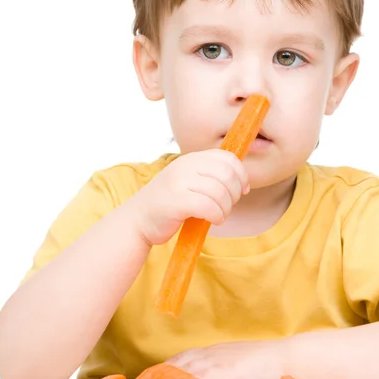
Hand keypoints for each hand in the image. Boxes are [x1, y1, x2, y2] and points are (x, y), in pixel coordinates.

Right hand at [131, 149, 249, 245]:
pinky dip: (217, 215)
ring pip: (220, 192)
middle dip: (235, 193)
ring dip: (226, 208)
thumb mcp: (188, 181)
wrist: (137, 220)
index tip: (242, 190)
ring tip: (219, 216)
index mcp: (191, 159)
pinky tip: (213, 220)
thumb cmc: (168, 204)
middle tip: (227, 206)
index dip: (241, 174)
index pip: (227, 158)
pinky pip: (209, 206)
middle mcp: (185, 166)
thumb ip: (209, 175)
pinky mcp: (176, 201)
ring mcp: (179, 182)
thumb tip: (241, 179)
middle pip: (227, 174)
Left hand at [165, 338, 290, 378]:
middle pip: (177, 363)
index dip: (164, 369)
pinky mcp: (228, 371)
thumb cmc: (269, 366)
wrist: (291, 358)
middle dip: (157, 375)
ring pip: (184, 370)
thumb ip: (223, 376)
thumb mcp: (240, 368)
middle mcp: (213, 353)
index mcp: (215, 352)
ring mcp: (219, 361)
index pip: (182, 359)